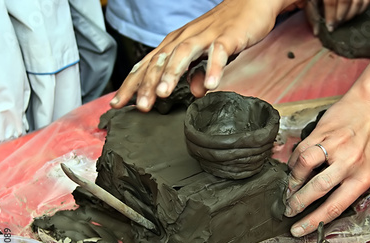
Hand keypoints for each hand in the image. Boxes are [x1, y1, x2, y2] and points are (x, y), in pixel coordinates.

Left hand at [109, 0, 289, 111]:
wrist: (251, 3)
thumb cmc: (226, 29)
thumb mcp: (207, 55)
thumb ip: (199, 73)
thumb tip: (195, 92)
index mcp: (177, 43)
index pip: (148, 64)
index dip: (132, 84)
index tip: (118, 104)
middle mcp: (186, 38)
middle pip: (161, 60)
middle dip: (148, 84)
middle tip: (140, 106)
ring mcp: (206, 36)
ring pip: (183, 53)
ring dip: (171, 73)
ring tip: (163, 94)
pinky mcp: (228, 36)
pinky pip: (219, 53)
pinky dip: (213, 68)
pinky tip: (210, 85)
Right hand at [284, 96, 369, 236]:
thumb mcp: (367, 168)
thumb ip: (345, 184)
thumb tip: (317, 203)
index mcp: (363, 178)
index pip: (334, 207)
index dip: (312, 221)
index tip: (297, 230)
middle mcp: (349, 162)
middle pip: (317, 188)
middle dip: (297, 202)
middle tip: (288, 209)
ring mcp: (335, 145)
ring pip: (305, 165)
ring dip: (293, 179)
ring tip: (290, 185)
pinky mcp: (322, 131)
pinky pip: (302, 149)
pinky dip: (294, 160)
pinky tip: (294, 166)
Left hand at [305, 0, 369, 34]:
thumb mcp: (312, 3)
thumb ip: (313, 15)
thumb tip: (317, 32)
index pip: (330, 1)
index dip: (331, 15)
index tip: (330, 27)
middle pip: (344, 1)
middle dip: (341, 16)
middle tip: (337, 25)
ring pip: (357, 2)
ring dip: (351, 14)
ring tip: (343, 20)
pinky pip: (366, 1)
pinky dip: (361, 10)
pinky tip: (353, 15)